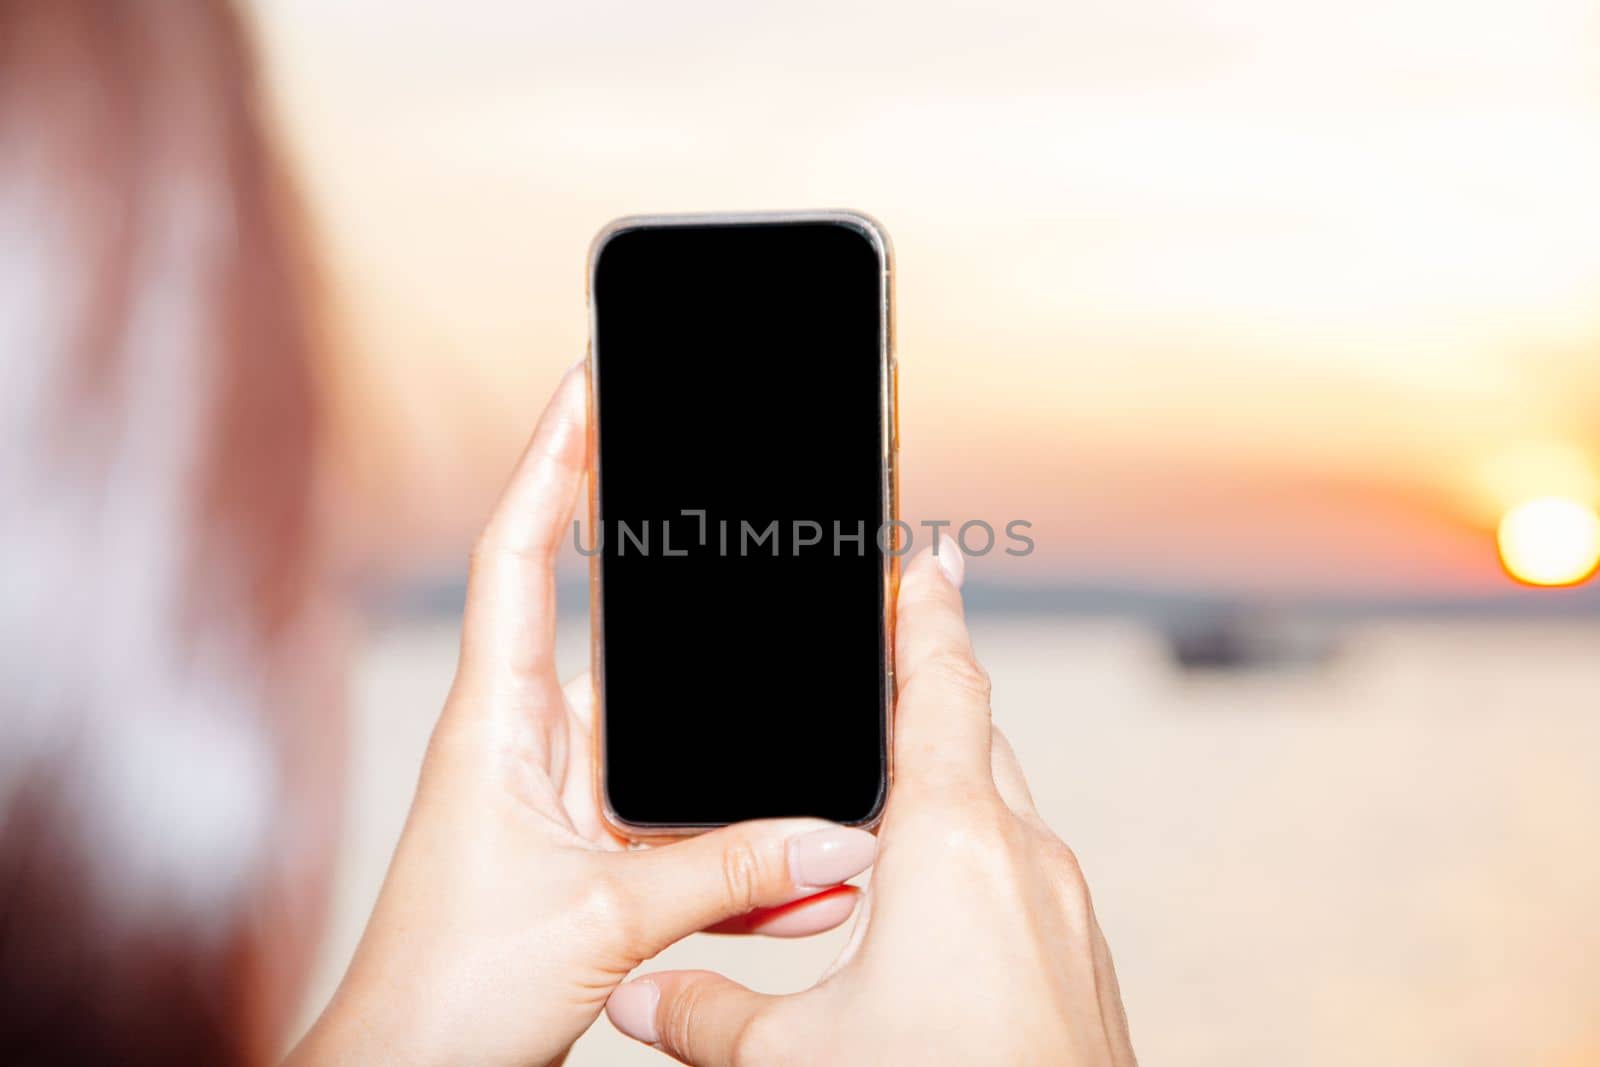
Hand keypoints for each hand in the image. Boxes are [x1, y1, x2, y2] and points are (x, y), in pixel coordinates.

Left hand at [289, 363, 876, 1066]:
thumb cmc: (447, 995)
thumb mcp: (604, 916)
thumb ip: (731, 871)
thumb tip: (840, 839)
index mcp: (498, 722)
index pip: (519, 556)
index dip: (550, 463)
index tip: (587, 384)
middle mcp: (530, 746)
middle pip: (614, 629)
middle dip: (682, 585)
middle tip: (740, 521)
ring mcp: (563, 803)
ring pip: (669, 742)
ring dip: (735, 753)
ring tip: (809, 737)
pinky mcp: (591, 859)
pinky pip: (683, 825)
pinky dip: (739, 844)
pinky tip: (797, 869)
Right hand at [604, 547, 1137, 1065]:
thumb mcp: (794, 1055)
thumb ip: (706, 1010)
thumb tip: (640, 995)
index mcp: (956, 845)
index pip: (945, 688)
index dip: (930, 615)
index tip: (930, 558)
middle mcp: (1026, 861)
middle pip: (976, 742)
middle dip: (930, 703)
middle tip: (885, 676)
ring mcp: (1067, 914)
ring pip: (1004, 813)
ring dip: (953, 792)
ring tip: (889, 809)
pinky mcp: (1082, 966)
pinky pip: (1025, 878)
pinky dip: (978, 862)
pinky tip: (934, 921)